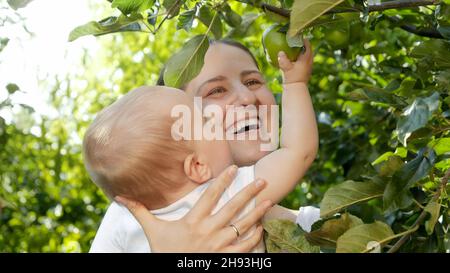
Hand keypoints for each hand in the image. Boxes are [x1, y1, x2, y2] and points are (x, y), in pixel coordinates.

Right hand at [115, 165, 272, 251]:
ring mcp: (219, 246)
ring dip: (257, 212)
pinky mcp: (225, 258)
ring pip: (243, 226)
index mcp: (192, 221)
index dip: (222, 181)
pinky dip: (254, 237)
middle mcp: (208, 231)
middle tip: (263, 181)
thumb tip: (120, 197)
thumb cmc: (163, 252)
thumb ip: (139, 211)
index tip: (234, 169)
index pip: (210, 197)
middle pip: (232, 208)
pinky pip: (244, 247)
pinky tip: (261, 228)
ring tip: (269, 201)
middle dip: (249, 193)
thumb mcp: (152, 231)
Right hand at [278, 39, 312, 83]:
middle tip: (294, 40)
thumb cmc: (292, 78)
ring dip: (300, 51)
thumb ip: (283, 59)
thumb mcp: (286, 68)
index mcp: (307, 58)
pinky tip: (292, 57)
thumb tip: (280, 52)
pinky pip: (303, 60)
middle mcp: (309, 60)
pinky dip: (299, 56)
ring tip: (293, 48)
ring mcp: (308, 65)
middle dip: (301, 44)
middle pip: (307, 48)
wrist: (296, 89)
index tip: (296, 35)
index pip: (307, 44)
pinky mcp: (305, 70)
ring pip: (305, 54)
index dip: (302, 38)